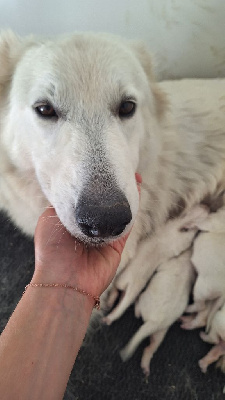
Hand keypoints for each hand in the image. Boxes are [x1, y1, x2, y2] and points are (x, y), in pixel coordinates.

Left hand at [33, 174, 140, 296]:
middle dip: (112, 186)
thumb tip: (74, 189)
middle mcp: (89, 226)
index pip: (85, 197)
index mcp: (72, 220)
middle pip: (103, 202)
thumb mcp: (49, 219)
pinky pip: (127, 221)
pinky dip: (132, 206)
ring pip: (117, 210)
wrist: (64, 279)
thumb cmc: (52, 248)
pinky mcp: (118, 242)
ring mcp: (104, 234)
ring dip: (126, 193)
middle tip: (119, 167)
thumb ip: (63, 204)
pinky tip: (136, 188)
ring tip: (131, 174)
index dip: (93, 183)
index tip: (99, 167)